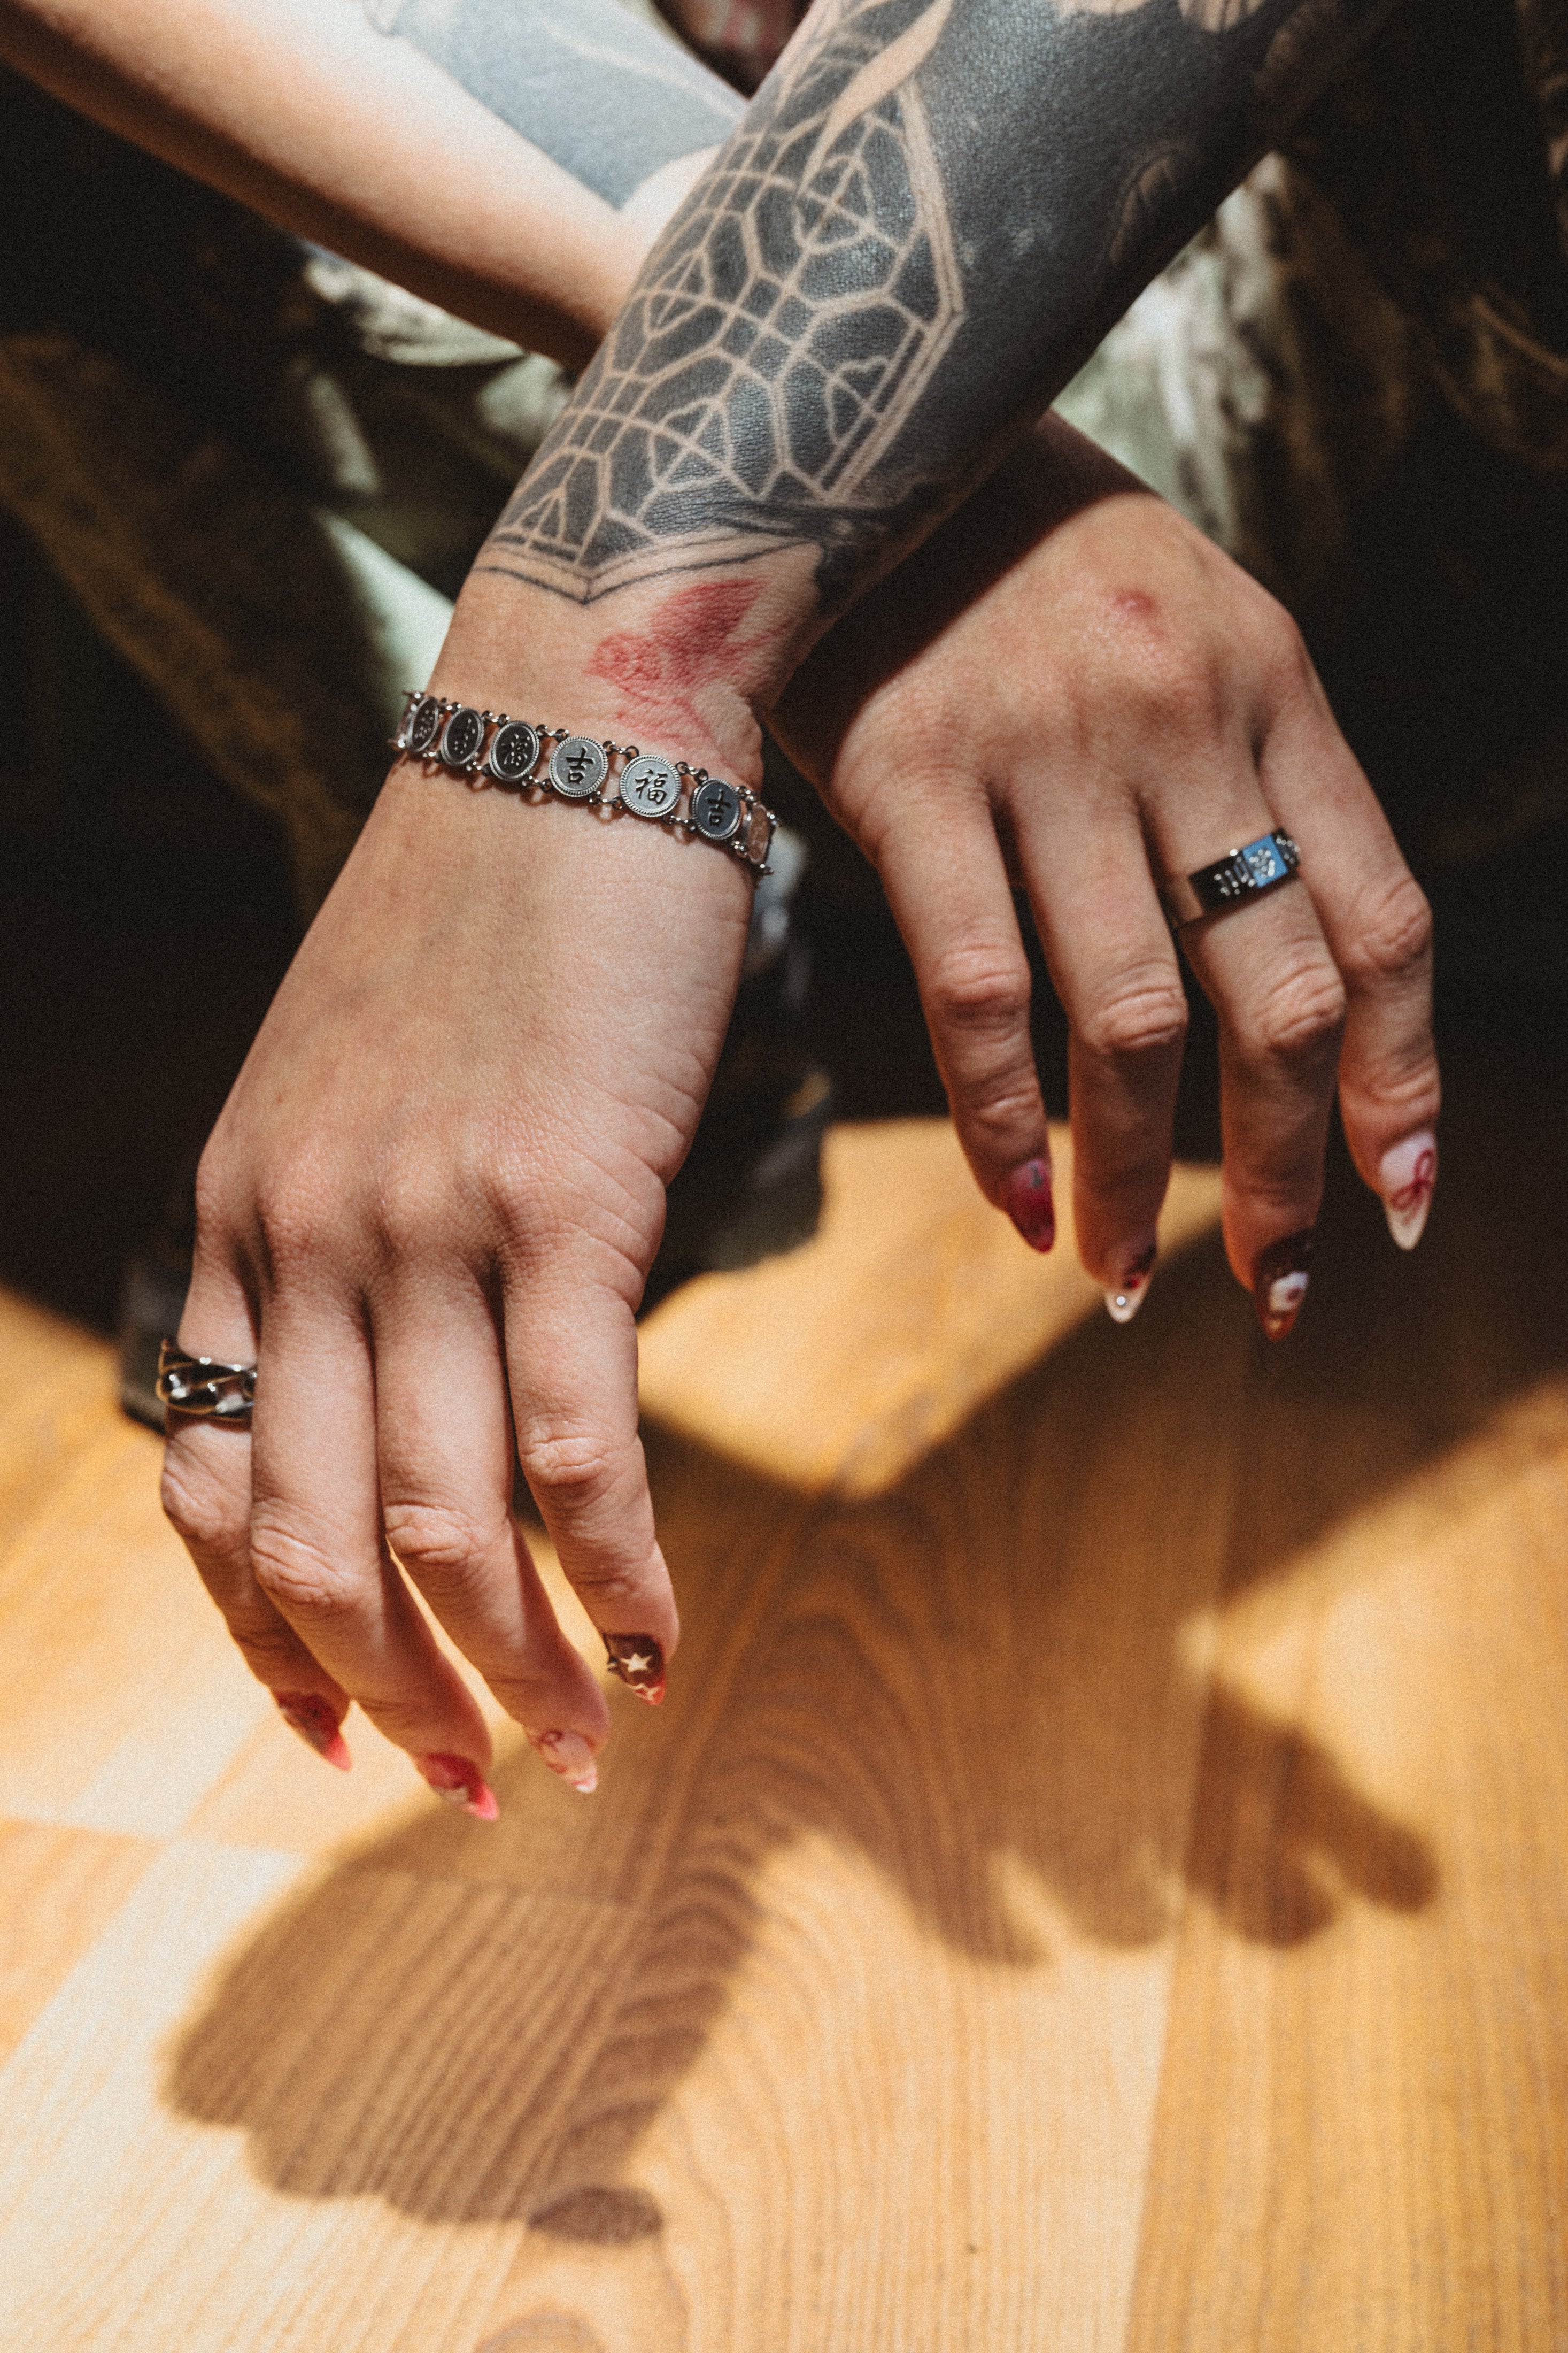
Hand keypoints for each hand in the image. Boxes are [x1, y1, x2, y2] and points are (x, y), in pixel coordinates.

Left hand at [161, 643, 757, 1802]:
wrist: (570, 737)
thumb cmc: (484, 911)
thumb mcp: (358, 1074)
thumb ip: (352, 1223)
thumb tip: (415, 1363)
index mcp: (240, 1212)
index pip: (199, 1479)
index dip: (258, 1635)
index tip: (333, 1726)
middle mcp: (306, 1236)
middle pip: (307, 1536)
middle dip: (383, 1694)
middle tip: (468, 1786)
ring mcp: (429, 1222)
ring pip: (437, 1517)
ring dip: (508, 1666)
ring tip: (575, 1752)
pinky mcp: (567, 1199)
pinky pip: (575, 1443)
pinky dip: (615, 1572)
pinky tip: (661, 1642)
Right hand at [774, 414, 1437, 1330]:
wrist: (844, 416)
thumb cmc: (1021, 551)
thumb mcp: (1182, 623)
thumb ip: (1241, 771)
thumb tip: (1274, 965)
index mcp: (1271, 684)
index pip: (1380, 918)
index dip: (1404, 1080)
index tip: (1400, 1199)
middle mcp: (1181, 718)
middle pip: (1277, 993)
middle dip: (1285, 1168)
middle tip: (1275, 1286)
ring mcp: (1045, 748)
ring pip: (1132, 1018)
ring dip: (1137, 1180)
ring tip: (1126, 1279)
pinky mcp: (908, 776)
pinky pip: (979, 993)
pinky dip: (1005, 1124)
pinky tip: (1019, 1204)